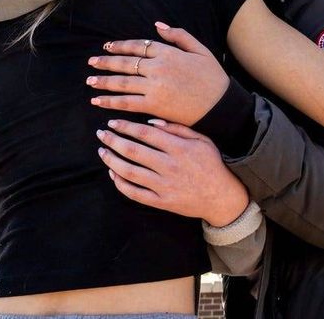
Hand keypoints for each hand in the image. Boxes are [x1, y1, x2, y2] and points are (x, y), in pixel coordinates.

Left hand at [88, 22, 229, 124]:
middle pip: (125, 62)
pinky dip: (110, 101)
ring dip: (103, 81)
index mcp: (169, 53)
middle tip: (91, 62)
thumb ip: (179, 36)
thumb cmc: (213, 78)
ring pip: (122, 82)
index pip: (138, 45)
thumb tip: (157, 25)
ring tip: (90, 81)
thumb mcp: (201, 50)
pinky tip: (99, 101)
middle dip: (106, 62)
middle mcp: (158, 68)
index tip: (107, 46)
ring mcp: (154, 87)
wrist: (221, 105)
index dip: (120, 45)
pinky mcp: (154, 105)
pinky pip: (127, 102)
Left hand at [96, 118, 248, 223]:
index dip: (126, 127)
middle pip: (133, 151)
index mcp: (179, 148)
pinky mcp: (161, 202)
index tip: (113, 122)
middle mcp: (169, 166)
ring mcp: (164, 186)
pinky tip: (113, 174)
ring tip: (103, 152)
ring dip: (112, 161)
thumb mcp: (202, 139)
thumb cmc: (212, 164)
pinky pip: (135, 193)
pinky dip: (121, 184)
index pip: (145, 133)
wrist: (221, 197)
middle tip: (101, 134)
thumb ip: (177, 128)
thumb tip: (151, 121)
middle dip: (113, 140)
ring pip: (130, 172)